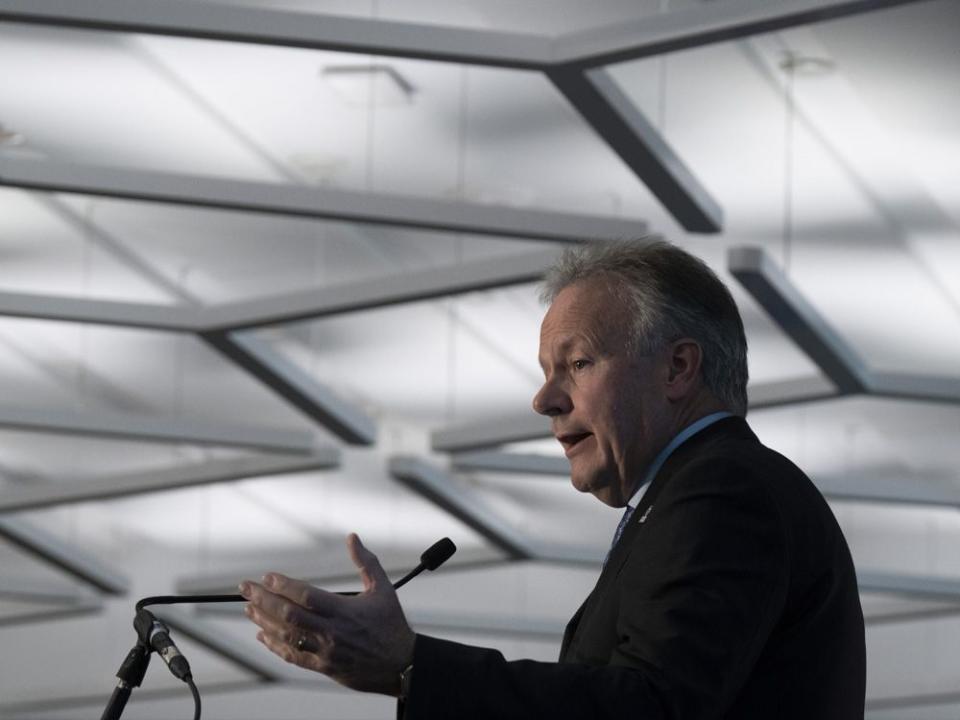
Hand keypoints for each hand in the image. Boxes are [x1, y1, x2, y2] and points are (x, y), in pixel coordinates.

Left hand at [238, 533, 414, 695]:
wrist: (401, 666)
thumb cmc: (392, 625)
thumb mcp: (384, 589)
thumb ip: (366, 562)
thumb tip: (352, 537)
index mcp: (344, 611)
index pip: (306, 596)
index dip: (284, 585)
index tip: (267, 577)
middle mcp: (332, 632)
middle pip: (289, 615)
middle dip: (263, 600)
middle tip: (245, 588)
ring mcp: (325, 651)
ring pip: (287, 636)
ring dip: (264, 621)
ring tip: (249, 608)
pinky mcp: (323, 667)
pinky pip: (293, 656)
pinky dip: (274, 645)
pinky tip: (262, 635)